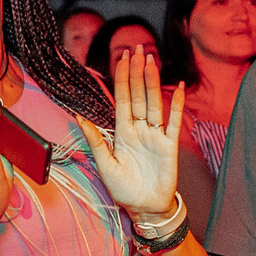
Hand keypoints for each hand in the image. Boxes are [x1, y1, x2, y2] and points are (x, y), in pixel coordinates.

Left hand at [77, 46, 182, 216]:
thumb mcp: (104, 164)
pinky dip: (176, 104)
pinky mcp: (169, 145)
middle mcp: (139, 129)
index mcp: (122, 132)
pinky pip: (173, 121)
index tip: (121, 59)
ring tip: (151, 60)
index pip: (121, 99)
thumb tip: (78, 117)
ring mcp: (155, 135)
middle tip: (137, 48)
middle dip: (137, 72)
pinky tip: (177, 87)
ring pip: (154, 102)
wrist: (145, 207)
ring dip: (152, 82)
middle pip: (138, 95)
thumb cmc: (124, 188)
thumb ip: (95, 139)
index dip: (121, 79)